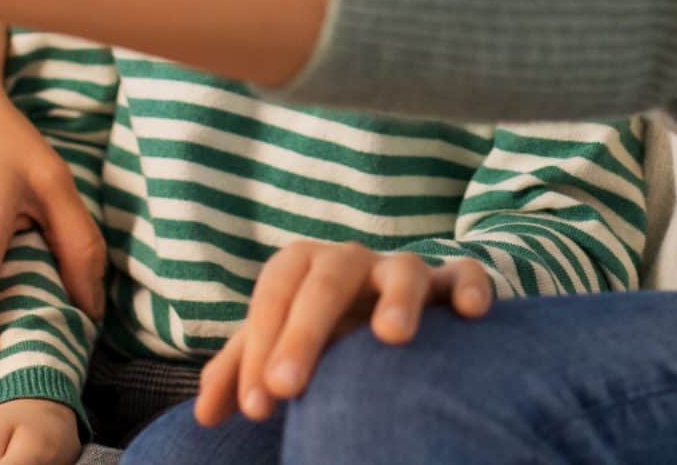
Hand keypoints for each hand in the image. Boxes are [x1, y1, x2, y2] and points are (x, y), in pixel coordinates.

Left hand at [194, 243, 493, 426]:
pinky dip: (471, 286)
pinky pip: (466, 273)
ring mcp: (404, 270)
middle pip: (326, 279)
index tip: (255, 405)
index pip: (274, 294)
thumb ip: (240, 371)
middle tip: (285, 388)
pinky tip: (470, 314)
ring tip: (391, 338)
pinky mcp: (451, 283)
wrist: (378, 304)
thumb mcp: (277, 344)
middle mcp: (352, 262)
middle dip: (304, 332)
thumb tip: (205, 415)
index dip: (259, 345)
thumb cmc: (320, 332)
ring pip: (403, 269)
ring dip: (397, 299)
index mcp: (304, 268)